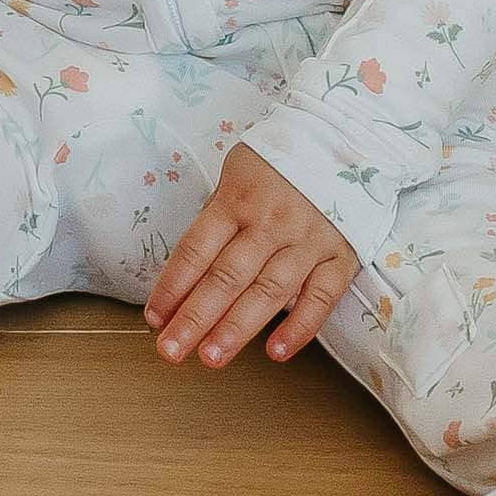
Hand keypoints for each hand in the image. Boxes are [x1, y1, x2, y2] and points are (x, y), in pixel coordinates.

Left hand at [143, 142, 358, 368]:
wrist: (339, 138)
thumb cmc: (277, 163)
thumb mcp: (237, 174)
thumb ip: (218, 220)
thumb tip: (188, 274)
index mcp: (237, 198)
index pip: (196, 249)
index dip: (172, 286)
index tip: (155, 318)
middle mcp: (271, 221)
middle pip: (227, 276)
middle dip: (195, 318)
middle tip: (171, 350)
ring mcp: (308, 239)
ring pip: (269, 291)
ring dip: (237, 328)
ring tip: (211, 357)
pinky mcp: (340, 254)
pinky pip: (321, 296)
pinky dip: (300, 327)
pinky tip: (275, 352)